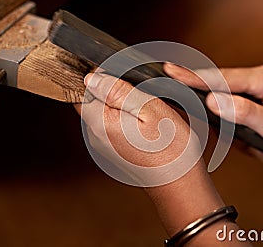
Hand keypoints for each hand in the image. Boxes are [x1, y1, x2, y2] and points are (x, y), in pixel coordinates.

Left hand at [77, 72, 250, 245]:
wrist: (180, 184)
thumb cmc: (171, 149)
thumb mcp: (149, 109)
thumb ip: (118, 91)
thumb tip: (91, 78)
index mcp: (100, 123)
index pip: (82, 89)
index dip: (101, 77)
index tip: (123, 78)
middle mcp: (96, 136)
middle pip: (93, 100)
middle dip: (113, 91)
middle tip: (141, 95)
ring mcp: (104, 146)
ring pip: (105, 111)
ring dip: (122, 105)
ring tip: (146, 111)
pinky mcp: (114, 150)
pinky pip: (114, 125)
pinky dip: (128, 118)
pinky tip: (146, 124)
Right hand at [164, 64, 262, 168]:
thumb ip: (243, 113)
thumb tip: (211, 101)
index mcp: (262, 79)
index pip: (219, 78)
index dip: (192, 77)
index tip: (168, 71)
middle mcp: (257, 82)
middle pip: (220, 97)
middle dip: (228, 127)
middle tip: (246, 141)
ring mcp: (256, 94)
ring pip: (229, 115)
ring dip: (245, 139)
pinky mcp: (256, 106)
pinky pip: (240, 123)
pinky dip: (251, 141)